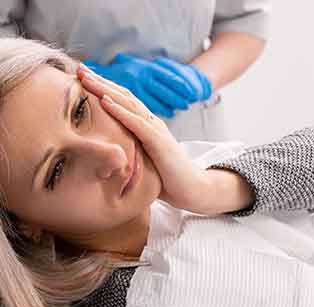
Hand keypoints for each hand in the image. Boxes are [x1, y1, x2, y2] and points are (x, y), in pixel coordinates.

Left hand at [78, 66, 252, 213]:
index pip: (123, 102)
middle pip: (124, 97)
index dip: (103, 88)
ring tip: (86, 79)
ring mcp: (156, 131)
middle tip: (79, 69)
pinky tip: (104, 101)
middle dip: (100, 82)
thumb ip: (127, 151)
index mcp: (146, 127)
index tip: (81, 78)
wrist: (192, 189)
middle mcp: (152, 123)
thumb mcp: (141, 161)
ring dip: (105, 90)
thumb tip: (103, 153)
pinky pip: (137, 124)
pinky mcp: (160, 143)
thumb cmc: (166, 179)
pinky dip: (120, 111)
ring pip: (128, 104)